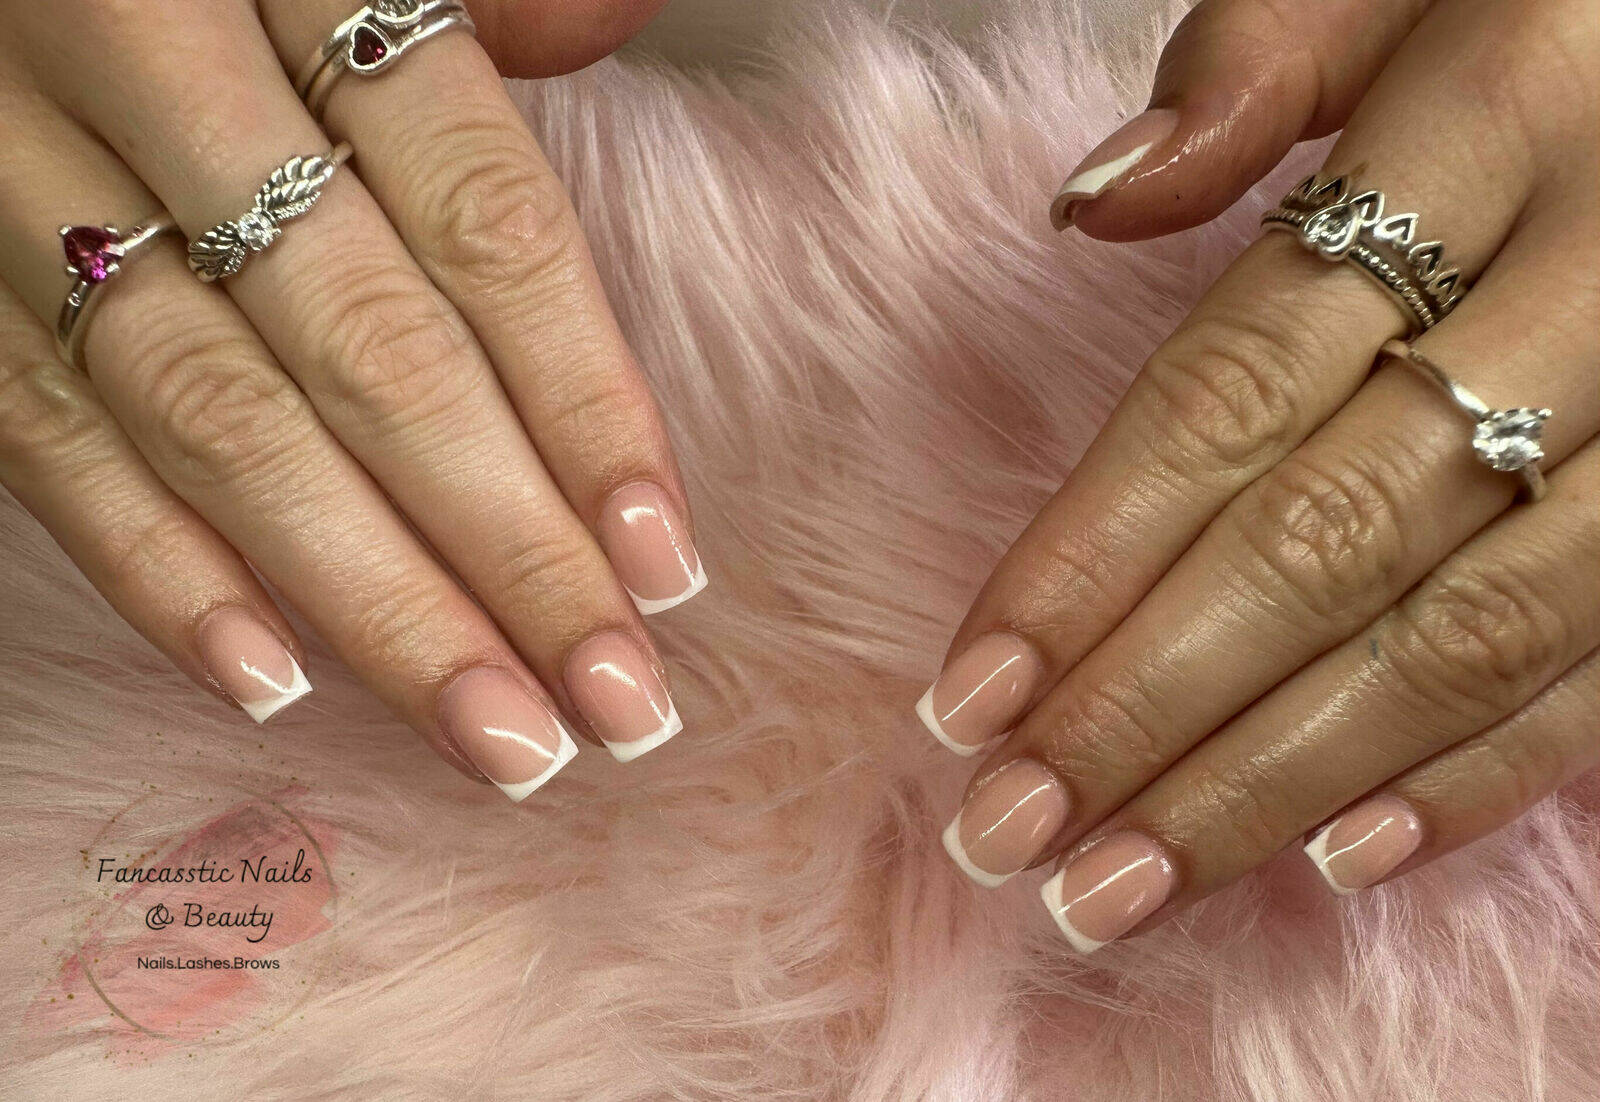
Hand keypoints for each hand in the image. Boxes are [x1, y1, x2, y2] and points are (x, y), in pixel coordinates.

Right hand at [0, 0, 698, 799]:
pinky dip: (154, 566)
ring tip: (496, 734)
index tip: (664, 566)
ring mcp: (19, 172)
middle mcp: (152, 66)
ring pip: (220, 421)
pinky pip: (41, 434)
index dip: (586, 403)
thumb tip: (605, 38)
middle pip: (374, 353)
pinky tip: (271, 680)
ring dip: (372, 602)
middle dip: (508, 552)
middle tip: (612, 704)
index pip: (484, 222)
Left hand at [923, 0, 1599, 950]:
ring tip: (1121, 886)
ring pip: (1460, 634)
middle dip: (1148, 708)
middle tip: (1011, 832)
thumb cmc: (1542, 2)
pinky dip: (1480, 777)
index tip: (970, 695)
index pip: (1235, 386)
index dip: (1091, 552)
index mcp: (1486, 128)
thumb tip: (1085, 204)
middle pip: (1327, 540)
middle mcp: (1597, 287)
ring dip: (1272, 783)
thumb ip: (1253, 65)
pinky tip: (1337, 856)